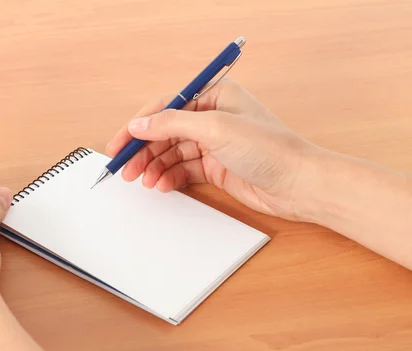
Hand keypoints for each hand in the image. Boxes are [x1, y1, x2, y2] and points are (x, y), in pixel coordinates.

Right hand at [106, 79, 323, 220]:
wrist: (299, 185)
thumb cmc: (269, 149)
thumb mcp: (215, 128)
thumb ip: (172, 124)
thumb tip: (139, 124)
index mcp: (215, 96)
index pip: (166, 107)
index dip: (139, 125)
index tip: (120, 143)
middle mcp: (213, 117)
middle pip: (165, 132)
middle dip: (144, 150)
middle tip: (126, 169)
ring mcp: (214, 144)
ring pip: (172, 153)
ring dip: (155, 166)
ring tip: (144, 181)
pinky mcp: (216, 167)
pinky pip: (183, 170)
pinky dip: (170, 177)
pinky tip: (162, 186)